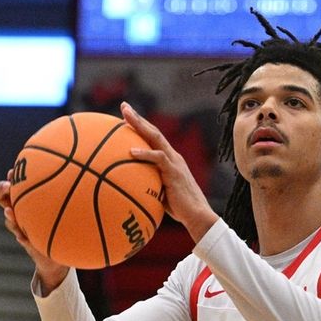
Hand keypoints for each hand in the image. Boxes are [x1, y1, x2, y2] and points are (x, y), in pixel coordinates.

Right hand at [0, 169, 68, 293]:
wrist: (61, 254)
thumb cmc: (67, 225)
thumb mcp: (70, 209)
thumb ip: (74, 194)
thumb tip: (89, 175)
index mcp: (30, 201)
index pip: (16, 185)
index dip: (11, 178)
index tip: (13, 171)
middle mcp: (23, 212)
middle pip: (3, 199)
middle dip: (2, 190)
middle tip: (8, 186)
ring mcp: (23, 227)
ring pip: (10, 220)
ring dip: (9, 216)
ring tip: (9, 211)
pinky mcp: (28, 242)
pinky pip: (22, 239)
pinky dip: (21, 237)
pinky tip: (21, 236)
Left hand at [121, 102, 218, 241]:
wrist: (196, 215)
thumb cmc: (179, 209)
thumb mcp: (160, 193)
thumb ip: (148, 185)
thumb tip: (128, 188)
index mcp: (169, 160)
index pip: (153, 138)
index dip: (141, 125)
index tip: (126, 116)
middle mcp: (172, 156)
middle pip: (153, 131)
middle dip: (138, 117)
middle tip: (124, 106)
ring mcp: (174, 162)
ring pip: (156, 137)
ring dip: (140, 125)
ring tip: (125, 117)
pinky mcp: (174, 171)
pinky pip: (158, 158)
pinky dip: (145, 154)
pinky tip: (131, 151)